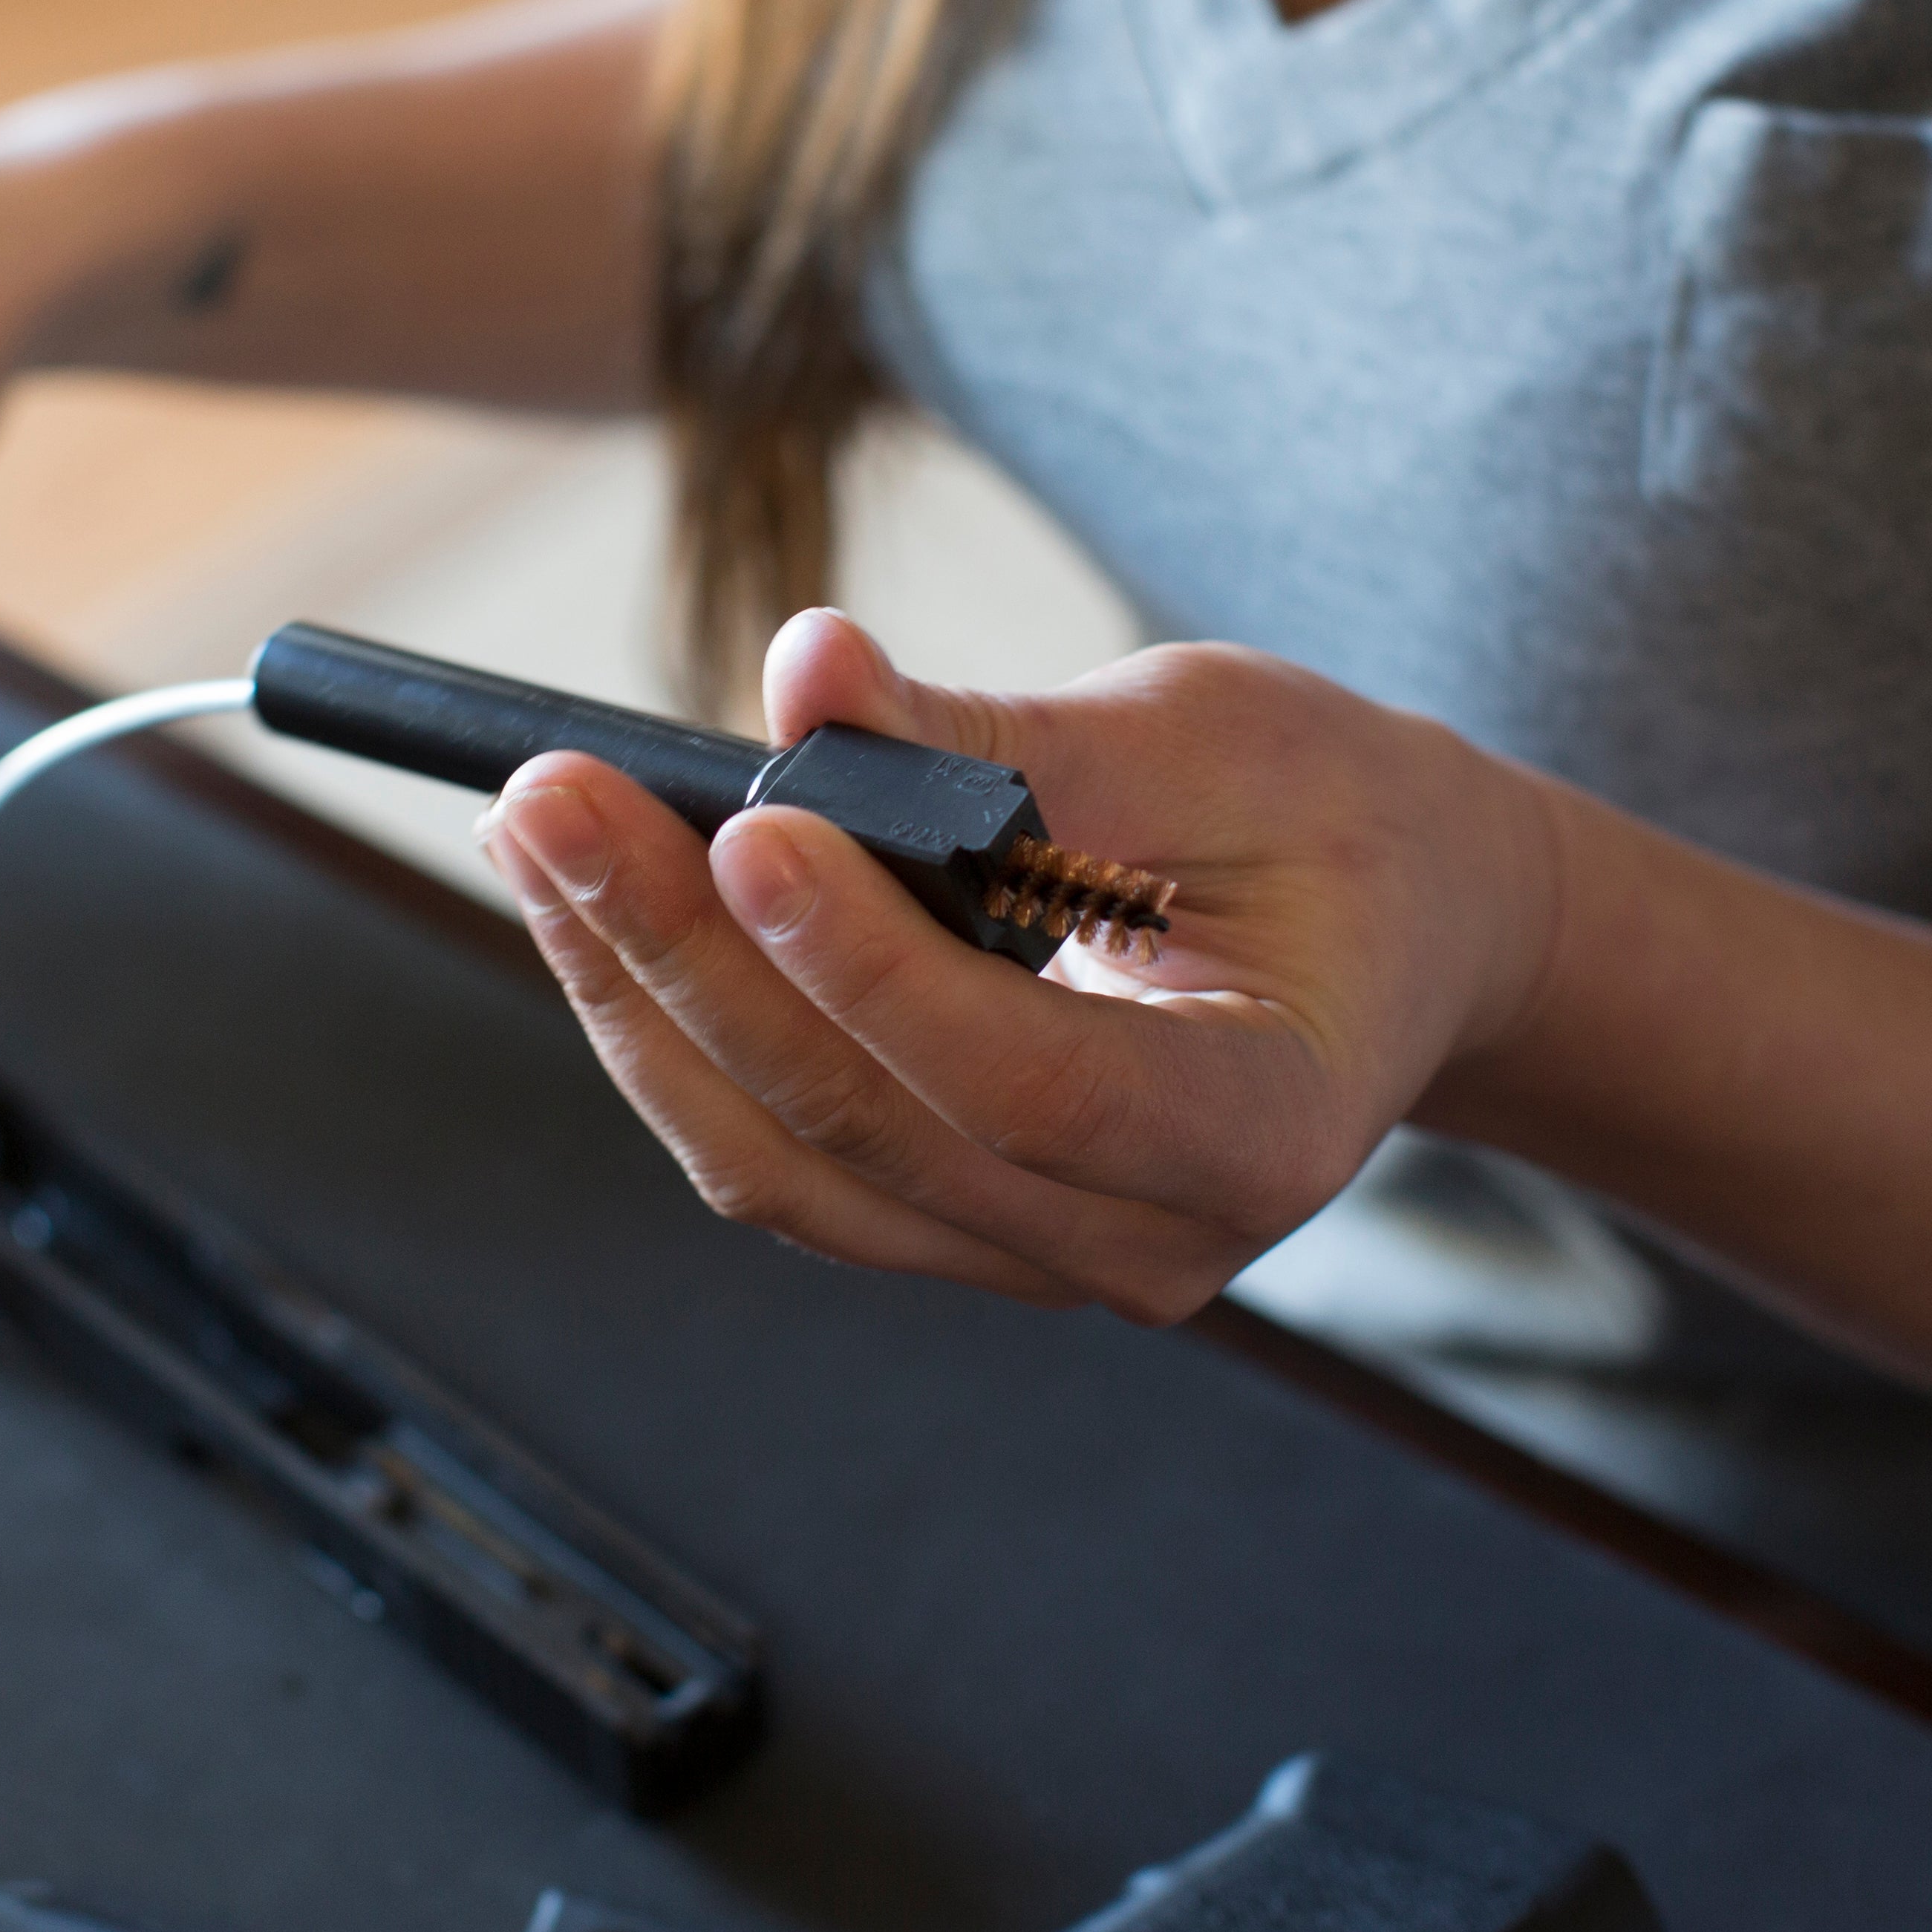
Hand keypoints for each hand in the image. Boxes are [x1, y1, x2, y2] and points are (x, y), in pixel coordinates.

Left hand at [477, 612, 1561, 1319]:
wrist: (1394, 931)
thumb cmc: (1330, 819)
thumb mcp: (1210, 734)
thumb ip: (1003, 727)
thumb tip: (804, 671)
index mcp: (1264, 1130)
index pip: (1032, 1084)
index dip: (875, 968)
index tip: (747, 824)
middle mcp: (1151, 1242)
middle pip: (868, 1130)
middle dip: (687, 956)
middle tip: (554, 797)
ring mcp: (1041, 1259)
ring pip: (786, 1169)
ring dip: (638, 1000)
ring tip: (536, 834)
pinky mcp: (951, 1226)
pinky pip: (779, 1160)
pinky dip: (671, 1033)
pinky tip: (593, 908)